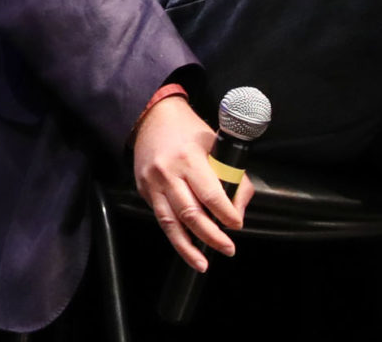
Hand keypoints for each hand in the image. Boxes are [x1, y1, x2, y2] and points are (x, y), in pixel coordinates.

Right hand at [132, 94, 254, 271]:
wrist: (151, 117)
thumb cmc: (189, 130)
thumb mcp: (216, 146)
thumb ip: (232, 177)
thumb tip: (237, 209)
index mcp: (189, 159)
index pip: (212, 196)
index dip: (226, 215)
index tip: (236, 225)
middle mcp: (168, 173)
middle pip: (191, 214)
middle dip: (212, 236)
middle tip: (228, 248)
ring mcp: (153, 183)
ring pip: (171, 223)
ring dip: (188, 247)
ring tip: (203, 264)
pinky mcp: (144, 190)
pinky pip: (161, 218)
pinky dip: (175, 236)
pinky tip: (186, 248)